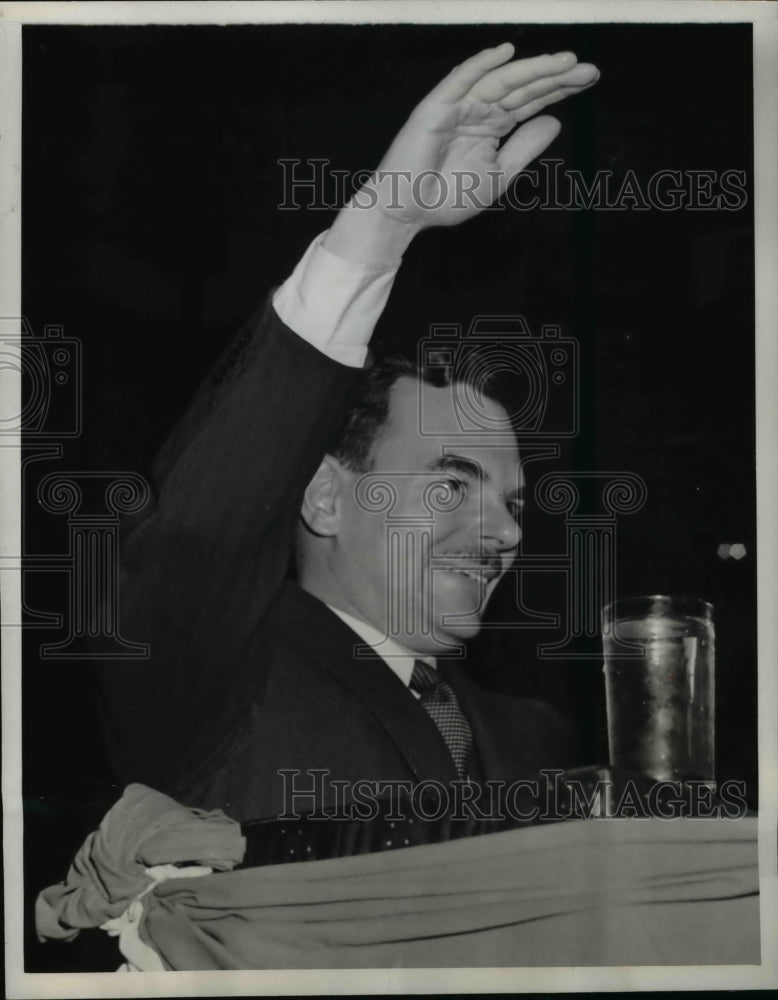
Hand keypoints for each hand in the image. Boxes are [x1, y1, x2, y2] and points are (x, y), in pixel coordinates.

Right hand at [361, 42, 598, 228]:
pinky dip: (481, 65)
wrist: (409, 213)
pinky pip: (460, 81)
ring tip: (563, 62)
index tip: (590, 79)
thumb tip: (555, 121)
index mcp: (492, 125)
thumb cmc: (446, 199)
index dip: (559, 88)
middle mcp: (478, 110)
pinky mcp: (436, 108)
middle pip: (522, 87)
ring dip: (531, 68)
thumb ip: (525, 148)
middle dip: (554, 76)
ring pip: (499, 80)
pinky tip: (506, 53)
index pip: (531, 100)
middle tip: (587, 68)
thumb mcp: (499, 175)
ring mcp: (458, 106)